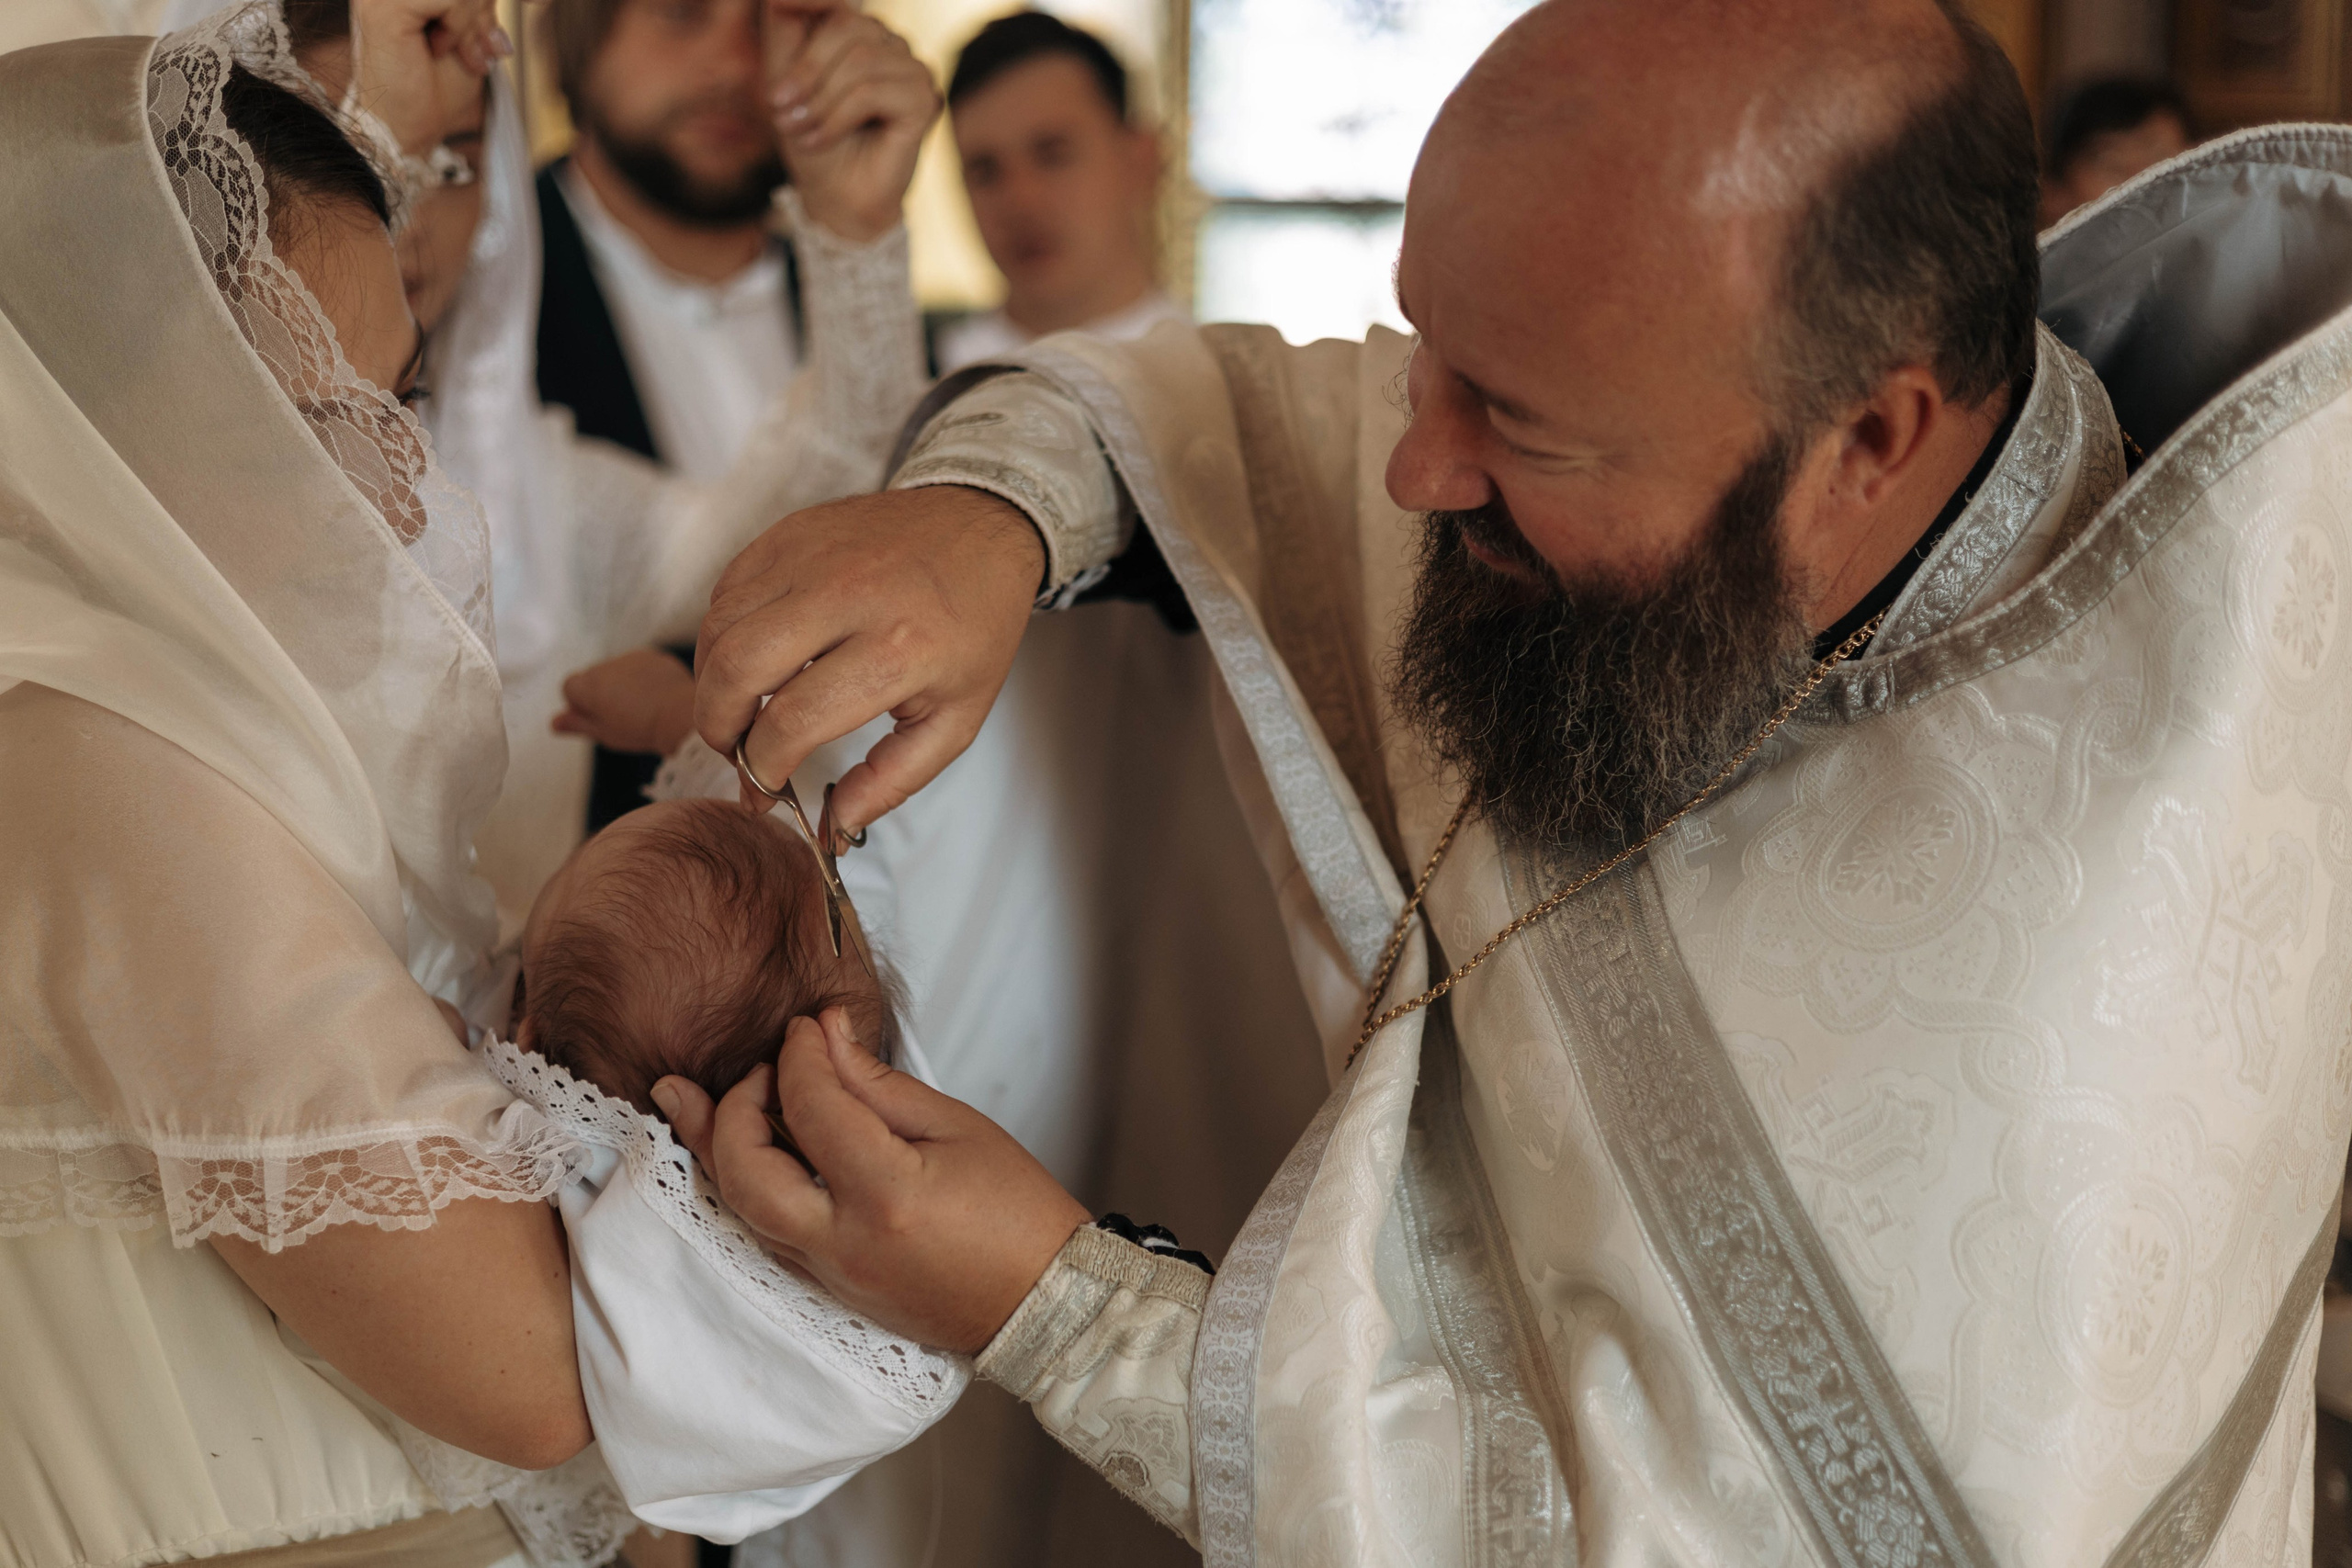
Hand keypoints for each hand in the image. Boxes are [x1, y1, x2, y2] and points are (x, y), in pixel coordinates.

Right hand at [347, 0, 507, 153]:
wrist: (409, 128)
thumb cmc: (436, 87)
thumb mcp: (474, 28)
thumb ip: (479, 0)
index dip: (486, 6)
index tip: (495, 41)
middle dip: (484, 12)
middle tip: (483, 51)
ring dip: (474, 23)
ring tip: (464, 54)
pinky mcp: (384, 6)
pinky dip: (460, 28)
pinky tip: (439, 49)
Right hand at [552, 648, 697, 754]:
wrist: (678, 715)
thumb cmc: (638, 729)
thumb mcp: (604, 733)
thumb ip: (577, 725)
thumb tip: (554, 723)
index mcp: (588, 684)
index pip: (569, 687)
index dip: (580, 705)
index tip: (598, 718)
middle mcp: (605, 665)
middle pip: (593, 677)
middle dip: (601, 693)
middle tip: (622, 716)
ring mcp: (630, 658)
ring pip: (617, 671)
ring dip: (622, 684)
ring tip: (642, 708)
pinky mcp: (653, 656)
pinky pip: (640, 667)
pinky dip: (643, 678)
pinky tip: (657, 696)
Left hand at [653, 1008, 1090, 1352]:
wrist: (1040, 1303)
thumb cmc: (1018, 1215)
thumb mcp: (957, 1129)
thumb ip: (878, 1085)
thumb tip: (828, 1037)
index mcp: (885, 1196)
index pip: (812, 1109)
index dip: (801, 1057)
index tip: (807, 1027)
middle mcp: (842, 1243)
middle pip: (746, 1171)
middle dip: (735, 1107)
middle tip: (764, 1069)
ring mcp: (827, 1274)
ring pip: (738, 1208)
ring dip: (713, 1146)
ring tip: (682, 1096)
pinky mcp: (825, 1288)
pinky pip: (761, 1231)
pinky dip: (740, 1184)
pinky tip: (729, 1149)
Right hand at [695, 487, 1043, 832]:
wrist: (982, 528)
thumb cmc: (972, 628)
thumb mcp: (956, 718)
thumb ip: (892, 780)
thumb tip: (833, 826)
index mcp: (896, 649)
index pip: (791, 721)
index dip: (762, 770)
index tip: (764, 794)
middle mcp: (846, 595)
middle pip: (735, 670)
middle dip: (718, 728)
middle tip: (735, 753)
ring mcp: (811, 555)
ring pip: (717, 628)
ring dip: (711, 684)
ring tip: (740, 713)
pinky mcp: (788, 532)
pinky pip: (724, 591)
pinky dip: (720, 635)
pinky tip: (749, 661)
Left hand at [765, 2, 939, 242]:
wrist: (836, 198)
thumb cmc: (811, 138)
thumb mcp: (784, 74)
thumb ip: (786, 24)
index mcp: (860, 32)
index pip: (837, 0)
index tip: (779, 12)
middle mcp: (891, 43)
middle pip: (846, 24)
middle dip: (806, 69)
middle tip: (781, 107)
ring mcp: (913, 69)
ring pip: (860, 60)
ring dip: (820, 100)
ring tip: (800, 128)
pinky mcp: (924, 100)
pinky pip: (872, 92)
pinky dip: (837, 118)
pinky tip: (821, 139)